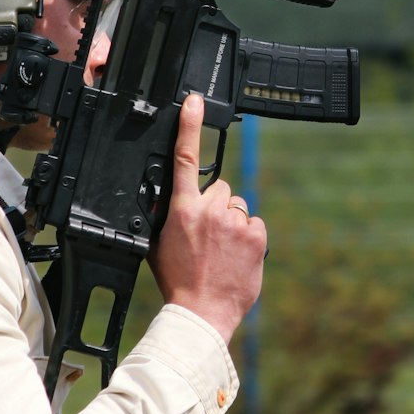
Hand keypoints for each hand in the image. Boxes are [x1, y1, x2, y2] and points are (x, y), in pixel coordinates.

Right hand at [150, 95, 267, 344]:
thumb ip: (166, 214)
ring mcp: (234, 221)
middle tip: (209, 236)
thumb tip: (169, 199)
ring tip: (222, 252)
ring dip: (233, 223)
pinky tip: (237, 256)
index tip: (194, 102)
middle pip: (220, 188)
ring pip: (238, 208)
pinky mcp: (255, 233)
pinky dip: (249, 237)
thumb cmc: (178, 281)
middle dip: (216, 206)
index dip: (189, 126)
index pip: (184, 158)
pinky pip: (254, 224)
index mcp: (181, 209)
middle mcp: (208, 209)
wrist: (202, 311)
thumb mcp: (158, 243)